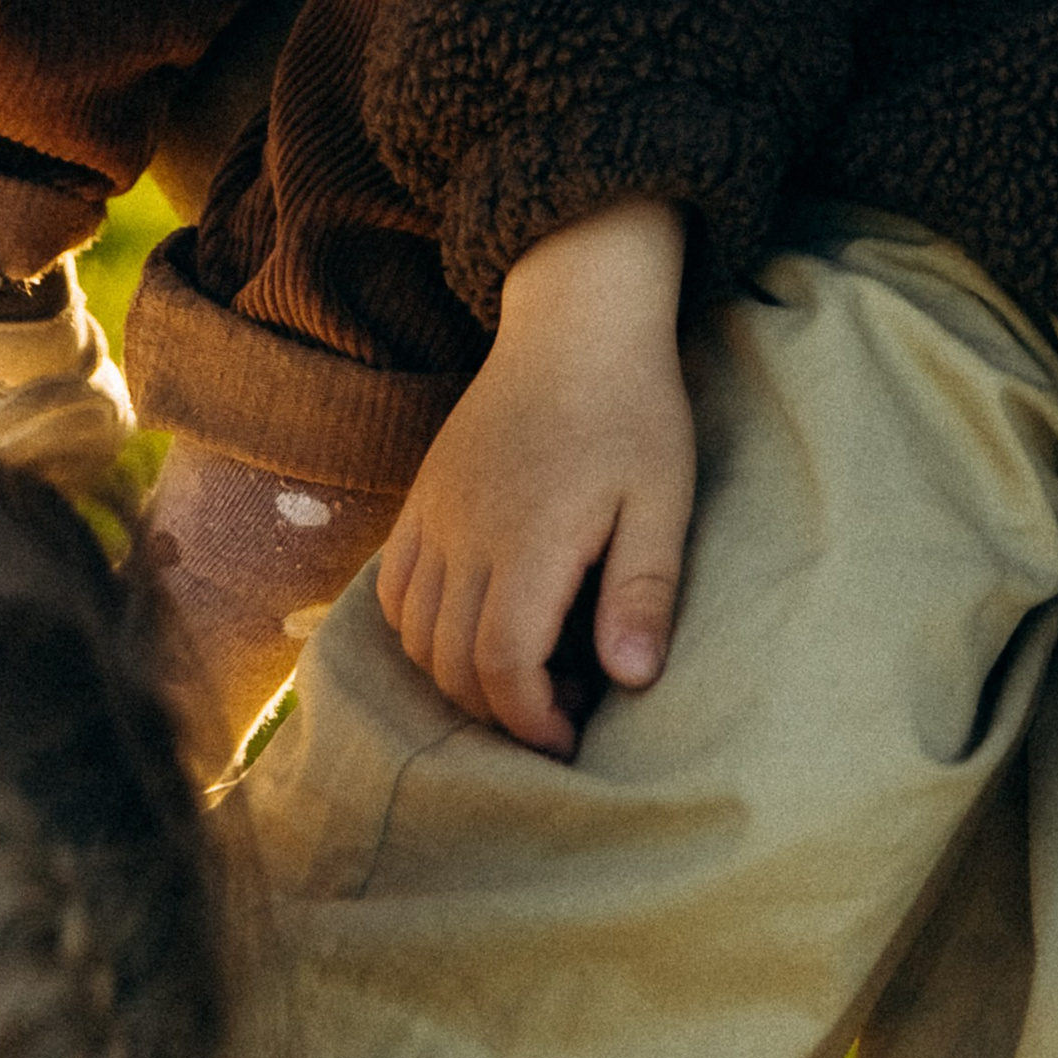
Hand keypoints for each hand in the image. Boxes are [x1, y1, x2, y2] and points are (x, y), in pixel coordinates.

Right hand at [377, 198, 693, 755]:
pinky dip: (418, 629)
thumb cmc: (634, 410)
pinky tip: (469, 626)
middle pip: (452, 664)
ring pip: (415, 634)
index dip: (531, 721)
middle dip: (500, 711)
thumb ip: (644, 591)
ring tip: (524, 669)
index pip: (502, 666)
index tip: (572, 737)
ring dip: (458, 676)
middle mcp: (466, 534)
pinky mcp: (423, 496)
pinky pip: (394, 586)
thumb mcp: (663, 498)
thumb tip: (633, 682)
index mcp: (529, 541)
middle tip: (560, 710)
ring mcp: (435, 513)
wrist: (578, 320)